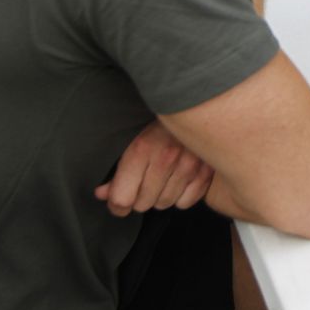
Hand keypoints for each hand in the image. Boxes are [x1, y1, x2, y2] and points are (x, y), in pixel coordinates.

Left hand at [94, 121, 213, 216]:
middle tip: (142, 180)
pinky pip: (185, 203)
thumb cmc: (158, 123)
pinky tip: (177, 180)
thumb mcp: (131, 140)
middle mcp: (166, 158)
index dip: (116, 204)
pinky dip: (179, 196)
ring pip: (163, 204)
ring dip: (159, 196)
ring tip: (161, 177)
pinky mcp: (205, 171)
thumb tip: (104, 194)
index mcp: (142, 149)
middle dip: (138, 196)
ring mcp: (188, 166)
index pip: (122, 198)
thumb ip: (116, 172)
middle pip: (142, 204)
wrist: (193, 105)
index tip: (117, 201)